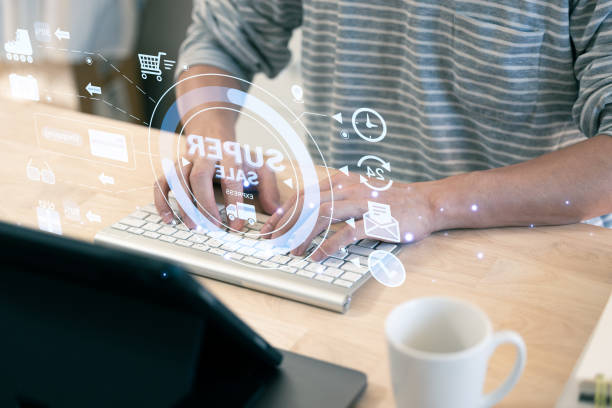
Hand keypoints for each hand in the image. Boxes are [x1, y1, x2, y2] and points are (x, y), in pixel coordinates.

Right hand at [153, 132, 280, 229]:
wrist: (211, 130)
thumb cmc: (236, 155)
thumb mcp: (258, 165)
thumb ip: (269, 187)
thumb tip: (275, 211)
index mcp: (227, 154)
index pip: (231, 176)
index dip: (234, 202)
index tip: (236, 224)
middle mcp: (204, 156)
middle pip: (199, 177)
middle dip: (205, 204)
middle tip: (213, 227)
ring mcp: (185, 161)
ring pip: (177, 180)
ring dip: (183, 205)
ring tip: (194, 226)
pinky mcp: (172, 168)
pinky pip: (161, 183)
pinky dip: (162, 202)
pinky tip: (169, 219)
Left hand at [260, 171, 436, 260]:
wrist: (427, 202)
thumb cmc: (393, 200)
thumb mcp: (361, 191)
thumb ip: (338, 197)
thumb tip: (311, 211)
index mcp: (342, 181)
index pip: (305, 194)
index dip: (284, 212)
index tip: (271, 227)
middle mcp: (349, 188)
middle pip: (308, 205)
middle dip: (285, 224)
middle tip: (272, 241)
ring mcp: (363, 204)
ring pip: (322, 216)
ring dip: (302, 235)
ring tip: (291, 251)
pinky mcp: (376, 221)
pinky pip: (346, 234)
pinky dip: (328, 246)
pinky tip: (317, 257)